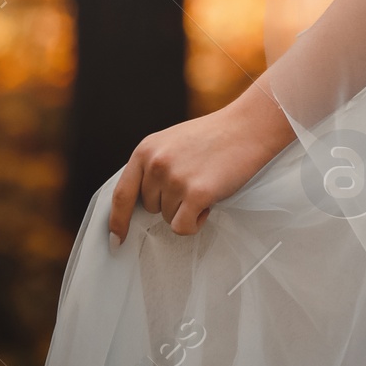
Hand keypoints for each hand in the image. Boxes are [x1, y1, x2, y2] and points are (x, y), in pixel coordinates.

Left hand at [109, 79, 294, 243]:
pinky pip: (183, 227)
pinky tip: (210, 202)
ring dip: (187, 210)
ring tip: (206, 183)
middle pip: (150, 208)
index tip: (116, 239)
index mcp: (146, 149)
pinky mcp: (196, 193)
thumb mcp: (172, 142)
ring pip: (168, 218)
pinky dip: (196, 222)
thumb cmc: (214, 136)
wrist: (249, 126)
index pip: (121, 193)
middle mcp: (156, 163)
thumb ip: (153, 167)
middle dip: (170, 203)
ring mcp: (175, 178)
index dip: (117, 220)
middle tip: (193, 181)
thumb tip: (141, 202)